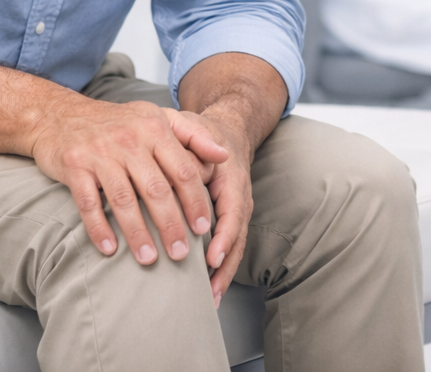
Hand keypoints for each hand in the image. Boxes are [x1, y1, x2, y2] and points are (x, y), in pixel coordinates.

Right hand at [28, 96, 230, 269]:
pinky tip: (109, 250)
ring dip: (138, 234)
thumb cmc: (118, 123)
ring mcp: (100, 153)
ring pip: (123, 200)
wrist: (61, 115)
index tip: (204, 229)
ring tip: (150, 260)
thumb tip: (225, 155)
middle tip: (182, 254)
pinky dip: (99, 229)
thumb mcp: (158, 118)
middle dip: (171, 225)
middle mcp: (129, 139)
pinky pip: (89, 203)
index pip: (182, 170)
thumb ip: (194, 135)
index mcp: (154, 128)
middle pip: (156, 189)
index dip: (195, 201)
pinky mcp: (74, 166)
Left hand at [190, 109, 255, 305]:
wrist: (225, 132)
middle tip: (211, 291)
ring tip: (210, 299)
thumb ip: (192, 152)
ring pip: (235, 246)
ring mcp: (237, 211)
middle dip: (225, 267)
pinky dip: (220, 268)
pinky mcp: (228, 220)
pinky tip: (208, 288)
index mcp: (233, 179)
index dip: (224, 237)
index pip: (233, 212)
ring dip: (223, 274)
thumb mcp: (195, 131)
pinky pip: (228, 246)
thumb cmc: (205, 133)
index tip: (212, 258)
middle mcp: (240, 199)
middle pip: (238, 238)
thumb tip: (190, 174)